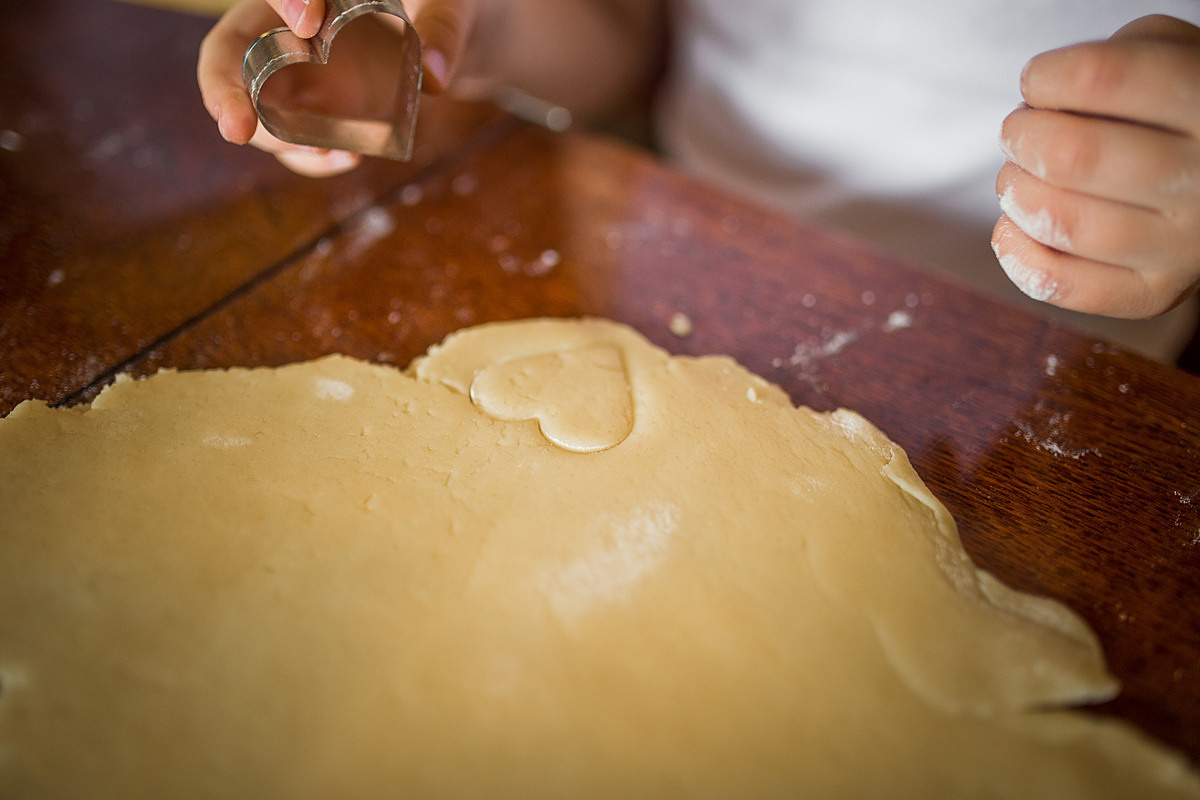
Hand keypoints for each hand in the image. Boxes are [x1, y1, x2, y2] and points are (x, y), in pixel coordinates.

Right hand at [197, 0, 476, 176]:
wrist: (449, 32)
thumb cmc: (445, 3)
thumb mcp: (453, 6)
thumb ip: (443, 28)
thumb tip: (434, 78)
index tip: (309, 20)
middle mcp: (290, 27)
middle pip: (233, 52)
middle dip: (225, 89)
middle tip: (236, 128)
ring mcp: (297, 72)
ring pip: (257, 104)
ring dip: (276, 137)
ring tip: (327, 151)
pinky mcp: (315, 110)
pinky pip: (295, 137)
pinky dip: (313, 156)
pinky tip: (348, 157)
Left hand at [993, 15, 1199, 317]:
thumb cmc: (1174, 108)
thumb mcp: (1169, 55)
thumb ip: (1115, 58)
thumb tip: (1045, 103)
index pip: (1101, 78)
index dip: (1045, 79)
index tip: (1038, 83)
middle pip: (1073, 156)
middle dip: (1021, 138)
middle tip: (1018, 134)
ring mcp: (1184, 244)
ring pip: (1065, 223)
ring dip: (1017, 195)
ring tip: (1018, 179)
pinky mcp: (1155, 292)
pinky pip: (1064, 285)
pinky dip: (1018, 256)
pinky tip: (1014, 228)